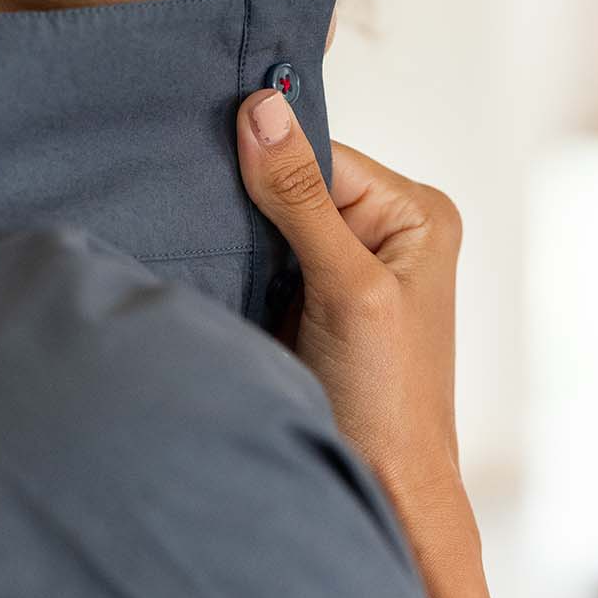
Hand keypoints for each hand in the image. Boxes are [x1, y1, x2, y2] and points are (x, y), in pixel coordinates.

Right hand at [235, 87, 503, 597]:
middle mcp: (382, 231)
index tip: (199, 155)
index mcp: (414, 213)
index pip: (321, 151)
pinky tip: (197, 263)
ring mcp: (339, 267)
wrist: (381, 488)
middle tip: (183, 194)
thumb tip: (261, 109)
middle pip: (292, 179)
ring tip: (186, 231)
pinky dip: (227, 263)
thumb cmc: (388, 400)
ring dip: (230, 231)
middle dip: (244, 192)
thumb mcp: (350, 287)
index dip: (265, 155)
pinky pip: (255, 260)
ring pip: (267, 220)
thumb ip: (303, 200)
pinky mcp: (303, 302)